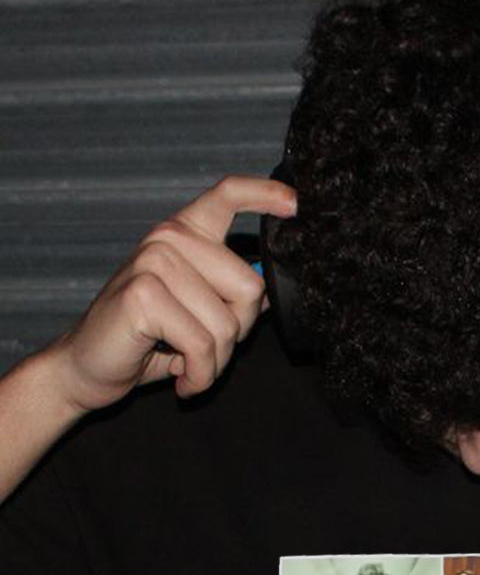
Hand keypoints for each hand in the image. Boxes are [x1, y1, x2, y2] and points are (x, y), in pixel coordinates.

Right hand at [47, 175, 296, 413]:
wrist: (88, 366)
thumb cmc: (145, 340)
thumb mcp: (194, 311)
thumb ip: (227, 292)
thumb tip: (266, 287)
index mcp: (183, 235)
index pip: (227, 196)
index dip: (265, 195)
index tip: (295, 204)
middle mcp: (168, 239)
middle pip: (249, 287)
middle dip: (237, 333)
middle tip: (205, 350)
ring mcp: (153, 261)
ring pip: (227, 325)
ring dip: (215, 363)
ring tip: (188, 366)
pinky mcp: (143, 295)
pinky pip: (203, 346)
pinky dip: (199, 376)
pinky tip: (180, 379)